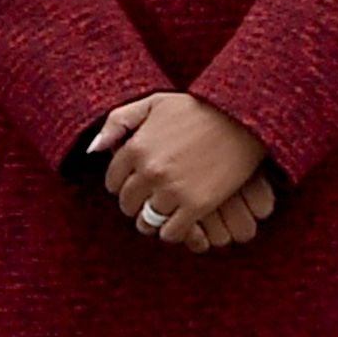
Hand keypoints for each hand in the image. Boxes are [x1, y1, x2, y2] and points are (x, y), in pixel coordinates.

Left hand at [94, 93, 273, 248]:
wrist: (243, 117)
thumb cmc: (197, 109)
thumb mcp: (152, 103)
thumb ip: (117, 123)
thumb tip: (94, 150)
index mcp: (135, 148)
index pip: (112, 181)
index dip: (122, 184)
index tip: (136, 183)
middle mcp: (150, 171)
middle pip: (127, 203)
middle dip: (135, 203)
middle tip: (149, 200)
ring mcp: (173, 189)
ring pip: (147, 220)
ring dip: (153, 219)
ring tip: (162, 212)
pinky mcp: (198, 204)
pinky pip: (171, 232)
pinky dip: (172, 231)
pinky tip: (179, 221)